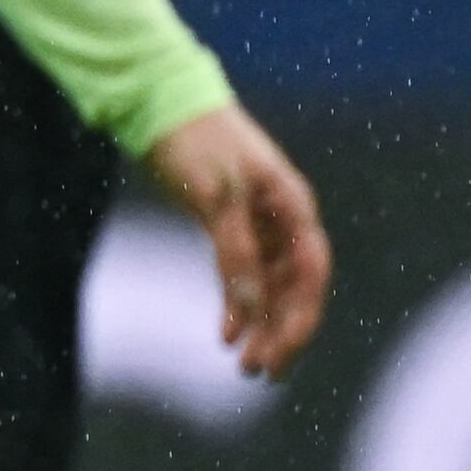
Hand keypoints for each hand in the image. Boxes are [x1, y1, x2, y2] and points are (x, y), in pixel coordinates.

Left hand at [138, 100, 329, 378]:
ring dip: (259, 324)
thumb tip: (253, 310)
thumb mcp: (215, 198)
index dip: (300, 316)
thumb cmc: (195, 141)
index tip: (281, 352)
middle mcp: (284, 218)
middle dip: (280, 330)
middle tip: (258, 371)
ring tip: (243, 363)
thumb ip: (236, 254)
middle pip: (294, 287)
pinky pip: (244, 274)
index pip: (310, 273)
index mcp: (292, 206)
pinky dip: (236, 303)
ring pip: (270, 286)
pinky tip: (225, 332)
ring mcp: (260, 222)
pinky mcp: (232, 224)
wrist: (160, 98)